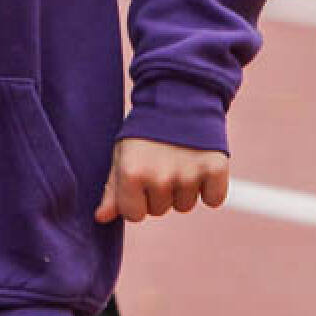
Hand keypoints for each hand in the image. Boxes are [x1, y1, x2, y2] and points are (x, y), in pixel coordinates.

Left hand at [95, 137, 228, 222]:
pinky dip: (209, 188)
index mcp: (131, 172)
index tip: (139, 179)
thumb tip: (101, 218)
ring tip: (178, 159)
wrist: (179, 97)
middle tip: (160, 162)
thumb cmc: (144, 130)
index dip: (135, 199)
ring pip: (184, 206)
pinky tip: (199, 164)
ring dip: (182, 189)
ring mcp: (189, 174)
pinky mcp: (215, 170)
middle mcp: (160, 177)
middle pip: (160, 210)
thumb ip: (113, 189)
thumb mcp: (122, 154)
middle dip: (158, 192)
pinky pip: (213, 200)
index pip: (134, 215)